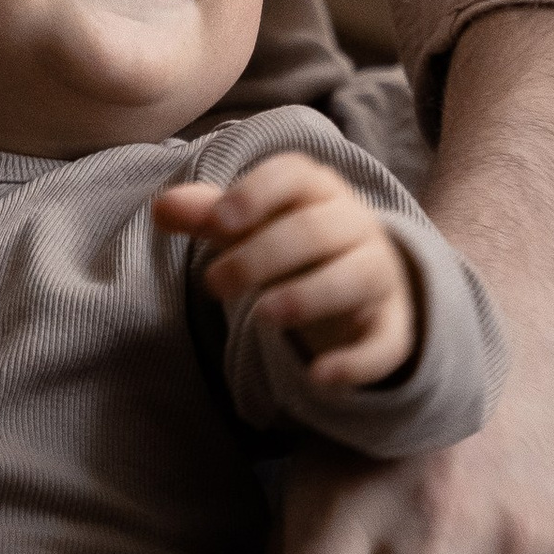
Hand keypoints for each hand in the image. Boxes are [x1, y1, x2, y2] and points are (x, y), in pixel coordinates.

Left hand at [155, 153, 420, 390]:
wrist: (366, 280)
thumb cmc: (293, 243)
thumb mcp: (250, 226)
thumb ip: (208, 216)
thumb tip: (161, 207)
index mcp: (317, 190)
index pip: (294, 175)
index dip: (257, 194)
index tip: (218, 223)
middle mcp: (355, 225)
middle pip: (317, 230)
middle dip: (263, 255)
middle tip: (213, 284)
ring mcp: (379, 274)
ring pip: (356, 277)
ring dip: (309, 295)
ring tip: (262, 317)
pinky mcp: (391, 326)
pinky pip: (385, 343)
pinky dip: (356, 362)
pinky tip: (319, 378)